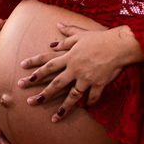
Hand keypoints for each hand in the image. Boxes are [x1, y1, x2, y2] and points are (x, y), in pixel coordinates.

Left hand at [19, 24, 140, 121]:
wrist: (118, 45)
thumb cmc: (100, 38)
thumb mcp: (81, 34)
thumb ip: (68, 34)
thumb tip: (58, 26)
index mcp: (69, 57)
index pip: (48, 64)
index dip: (35, 70)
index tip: (25, 75)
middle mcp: (75, 69)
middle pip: (56, 83)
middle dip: (43, 94)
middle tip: (31, 102)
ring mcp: (86, 78)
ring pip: (72, 96)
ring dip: (63, 108)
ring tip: (55, 117)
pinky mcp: (98, 84)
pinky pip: (92, 97)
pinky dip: (89, 103)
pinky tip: (85, 108)